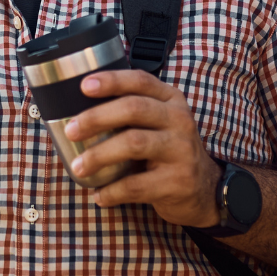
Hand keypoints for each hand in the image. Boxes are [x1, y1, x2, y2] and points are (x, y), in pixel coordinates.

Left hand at [62, 68, 222, 225]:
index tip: (84, 86)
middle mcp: (179, 120)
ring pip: (133, 144)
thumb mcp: (160, 122)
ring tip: (78, 167)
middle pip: (133, 109)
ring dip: (99, 155)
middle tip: (71, 130)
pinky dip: (112, 191)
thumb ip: (131, 110)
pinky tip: (99, 195)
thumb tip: (76, 109)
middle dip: (96, 118)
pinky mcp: (178, 181)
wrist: (205, 189)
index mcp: (171, 100)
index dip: (111, 80)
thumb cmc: (168, 150)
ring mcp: (181, 150)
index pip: (140, 81)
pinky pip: (136, 185)